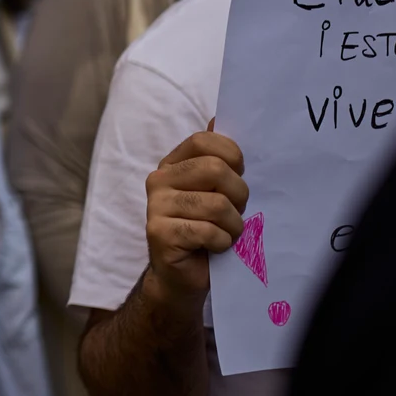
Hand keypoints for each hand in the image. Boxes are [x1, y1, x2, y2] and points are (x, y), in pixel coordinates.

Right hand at [144, 126, 248, 303]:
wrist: (182, 277)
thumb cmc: (206, 231)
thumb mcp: (215, 191)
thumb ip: (216, 157)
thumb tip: (218, 117)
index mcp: (173, 165)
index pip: (204, 141)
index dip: (232, 156)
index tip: (239, 176)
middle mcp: (159, 180)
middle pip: (214, 169)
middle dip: (238, 195)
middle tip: (235, 213)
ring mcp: (156, 206)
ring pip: (217, 205)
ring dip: (234, 225)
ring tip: (226, 234)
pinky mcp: (159, 233)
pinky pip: (209, 231)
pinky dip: (222, 243)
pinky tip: (215, 247)